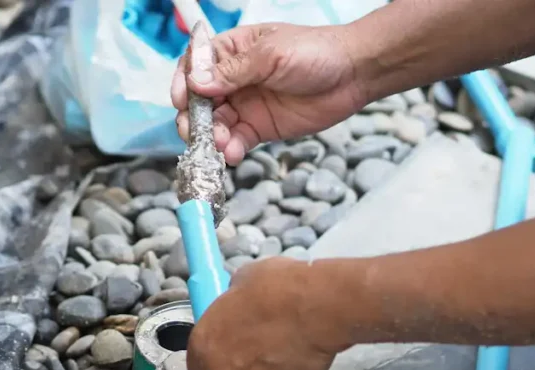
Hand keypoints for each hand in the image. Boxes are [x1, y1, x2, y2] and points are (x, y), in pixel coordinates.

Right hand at [171, 23, 367, 164]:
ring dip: (212, 137)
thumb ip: (234, 71)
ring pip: (215, 124)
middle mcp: (233, 79)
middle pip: (199, 100)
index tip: (182, 99)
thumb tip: (197, 82)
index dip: (184, 82)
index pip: (194, 65)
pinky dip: (230, 149)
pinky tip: (233, 154)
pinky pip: (236, 140)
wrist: (352, 74)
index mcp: (232, 51)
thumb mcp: (271, 55)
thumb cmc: (314, 52)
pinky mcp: (259, 128)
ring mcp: (245, 104)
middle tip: (194, 132)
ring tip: (220, 146)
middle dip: (193, 117)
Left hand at [185, 257, 345, 369]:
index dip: (212, 361)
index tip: (226, 350)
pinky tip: (303, 357)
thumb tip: (239, 304)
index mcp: (205, 349)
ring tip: (285, 356)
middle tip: (255, 359)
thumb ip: (233, 304)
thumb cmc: (274, 287)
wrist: (316, 306)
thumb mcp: (242, 282)